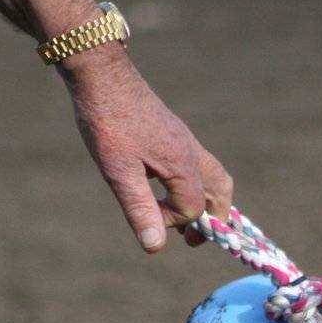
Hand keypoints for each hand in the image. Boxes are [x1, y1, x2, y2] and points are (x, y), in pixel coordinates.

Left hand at [60, 46, 232, 252]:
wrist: (100, 75)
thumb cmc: (108, 123)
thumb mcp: (119, 172)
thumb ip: (140, 209)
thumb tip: (156, 247)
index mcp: (182, 164)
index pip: (193, 208)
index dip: (173, 222)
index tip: (148, 219)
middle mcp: (190, 151)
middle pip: (220, 190)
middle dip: (212, 217)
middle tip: (192, 238)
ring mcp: (183, 139)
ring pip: (211, 175)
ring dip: (204, 200)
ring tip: (183, 217)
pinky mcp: (171, 132)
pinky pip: (195, 163)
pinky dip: (191, 182)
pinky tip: (163, 185)